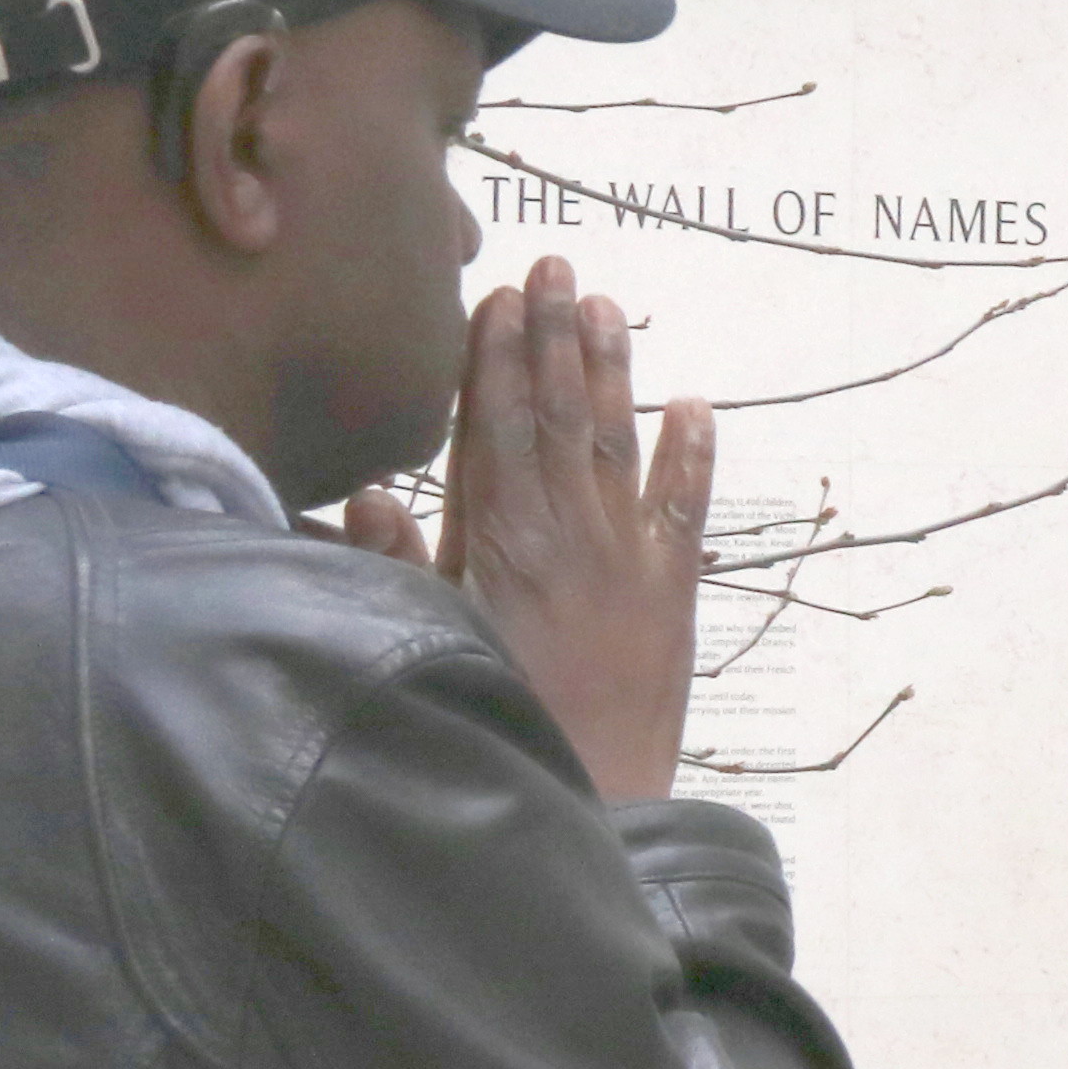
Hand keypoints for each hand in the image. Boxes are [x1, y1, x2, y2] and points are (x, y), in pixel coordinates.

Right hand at [434, 258, 713, 803]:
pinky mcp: (675, 594)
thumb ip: (400, 568)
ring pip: (615, 442)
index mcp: (495, 544)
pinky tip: (693, 404)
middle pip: (555, 416)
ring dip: (611, 371)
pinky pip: (686, 507)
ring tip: (605, 304)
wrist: (590, 804)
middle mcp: (564, 537)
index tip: (495, 299)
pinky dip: (692, 454)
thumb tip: (374, 491)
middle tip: (554, 265)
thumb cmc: (495, 726)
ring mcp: (625, 560)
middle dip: (550, 337)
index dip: (493, 359)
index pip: (491, 428)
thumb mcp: (429, 644)